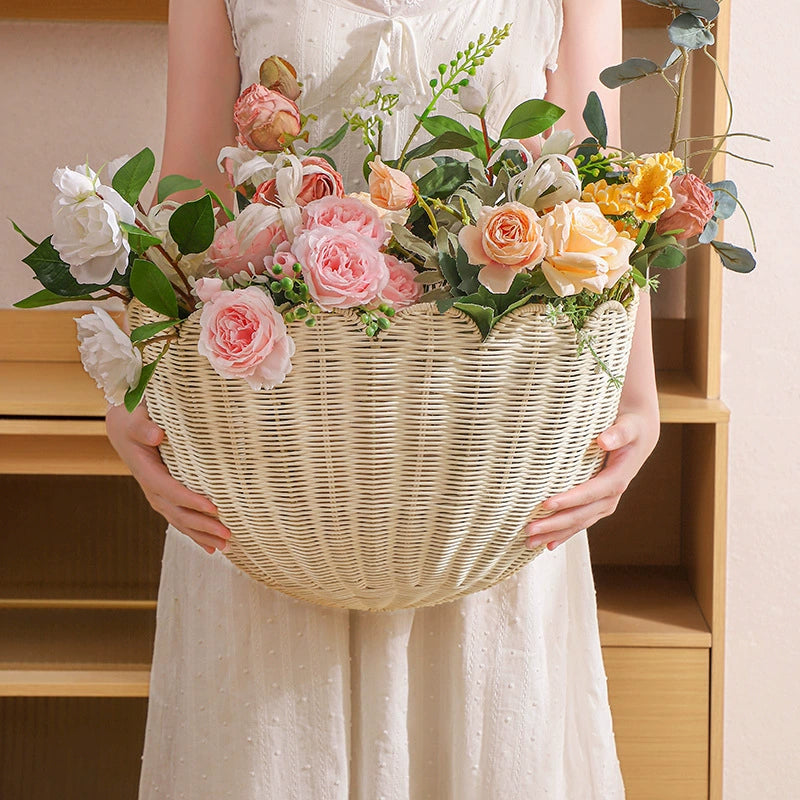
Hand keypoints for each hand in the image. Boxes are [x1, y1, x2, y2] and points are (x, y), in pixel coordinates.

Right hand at [105, 399, 231, 554]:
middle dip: (202, 526)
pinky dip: (196, 533)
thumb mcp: (136, 418)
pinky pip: (180, 518)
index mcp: (146, 471)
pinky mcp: (165, 497)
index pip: (170, 489)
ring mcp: (158, 496)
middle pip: (178, 512)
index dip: (190, 500)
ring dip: (202, 535)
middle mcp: (152, 488)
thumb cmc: (133, 419)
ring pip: (180, 520)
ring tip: (225, 546)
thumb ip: (143, 427)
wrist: (124, 427)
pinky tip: (211, 546)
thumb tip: (156, 435)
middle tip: (227, 535)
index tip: (213, 507)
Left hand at [524, 410, 659, 550]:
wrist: (640, 434)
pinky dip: (564, 534)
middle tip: (529, 529)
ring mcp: (605, 503)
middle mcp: (611, 496)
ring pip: (579, 523)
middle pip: (581, 514)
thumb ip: (618, 433)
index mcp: (618, 478)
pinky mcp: (598, 504)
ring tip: (529, 542)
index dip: (569, 500)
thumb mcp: (628, 426)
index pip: (590, 493)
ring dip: (555, 533)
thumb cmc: (631, 427)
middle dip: (555, 524)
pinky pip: (581, 522)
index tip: (546, 504)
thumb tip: (603, 440)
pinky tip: (548, 544)